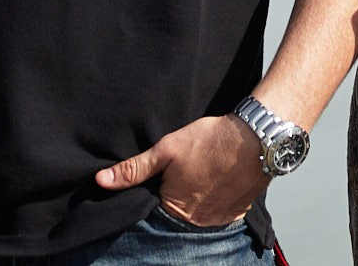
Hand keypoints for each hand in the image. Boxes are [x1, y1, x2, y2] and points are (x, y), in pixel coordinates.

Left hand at [96, 115, 263, 225]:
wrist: (257, 136)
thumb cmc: (211, 140)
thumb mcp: (166, 149)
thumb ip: (134, 169)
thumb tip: (101, 181)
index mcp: (176, 210)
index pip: (153, 212)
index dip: (154, 196)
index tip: (160, 181)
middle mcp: (198, 222)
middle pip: (177, 216)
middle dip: (176, 199)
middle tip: (185, 175)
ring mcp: (220, 219)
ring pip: (199, 215)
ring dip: (197, 201)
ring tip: (201, 176)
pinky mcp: (238, 212)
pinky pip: (220, 213)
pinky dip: (216, 201)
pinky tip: (217, 181)